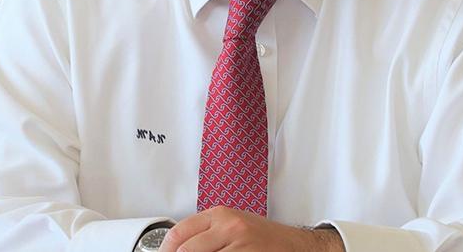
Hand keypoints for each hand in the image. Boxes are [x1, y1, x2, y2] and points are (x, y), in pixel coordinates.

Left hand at [158, 206, 343, 251]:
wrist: (297, 246)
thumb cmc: (265, 239)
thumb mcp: (234, 227)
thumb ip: (207, 234)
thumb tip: (177, 248)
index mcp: (222, 215)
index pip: (179, 233)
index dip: (165, 250)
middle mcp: (230, 227)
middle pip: (186, 251)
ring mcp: (240, 246)